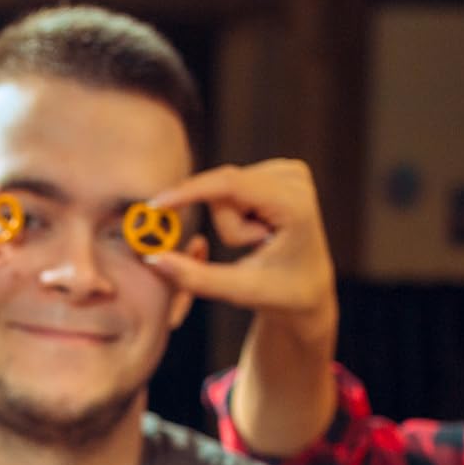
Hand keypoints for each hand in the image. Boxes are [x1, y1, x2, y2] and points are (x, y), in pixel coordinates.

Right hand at [144, 158, 335, 325]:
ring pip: (224, 190)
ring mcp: (287, 170)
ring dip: (232, 224)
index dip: (189, 192)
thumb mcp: (239, 291)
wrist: (310, 288)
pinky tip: (261, 232)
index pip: (229, 185)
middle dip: (226, 227)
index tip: (156, 204)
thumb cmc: (281, 294)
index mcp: (294, 204)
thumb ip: (195, 277)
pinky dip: (237, 215)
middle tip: (253, 251)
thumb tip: (153, 258)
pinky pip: (230, 188)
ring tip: (260, 244)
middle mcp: (294, 177)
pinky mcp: (278, 170)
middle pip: (223, 191)